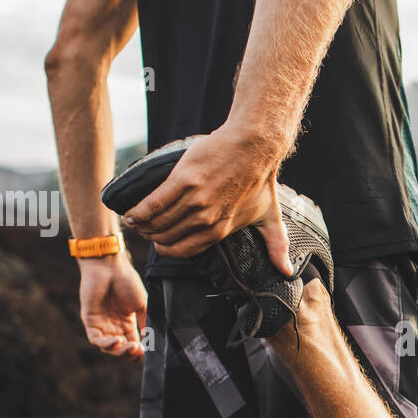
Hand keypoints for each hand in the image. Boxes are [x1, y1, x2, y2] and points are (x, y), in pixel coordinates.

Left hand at [78, 254, 147, 359]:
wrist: (109, 267)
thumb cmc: (126, 281)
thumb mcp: (142, 304)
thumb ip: (145, 322)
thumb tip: (149, 339)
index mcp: (126, 322)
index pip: (132, 343)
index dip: (139, 352)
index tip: (147, 353)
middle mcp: (113, 326)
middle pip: (120, 349)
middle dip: (130, 353)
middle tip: (139, 351)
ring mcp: (101, 324)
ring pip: (108, 348)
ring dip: (120, 351)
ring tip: (131, 347)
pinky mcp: (90, 321)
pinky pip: (96, 339)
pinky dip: (106, 344)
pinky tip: (117, 341)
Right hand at [120, 128, 292, 274]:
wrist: (254, 146)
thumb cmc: (261, 180)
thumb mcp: (270, 217)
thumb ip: (277, 245)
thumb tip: (287, 271)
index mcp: (221, 229)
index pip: (185, 250)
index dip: (169, 250)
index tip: (160, 245)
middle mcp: (206, 219)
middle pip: (168, 237)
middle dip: (152, 237)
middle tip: (144, 231)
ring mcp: (194, 200)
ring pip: (158, 221)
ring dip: (142, 225)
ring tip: (134, 222)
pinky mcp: (183, 180)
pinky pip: (154, 202)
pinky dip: (139, 210)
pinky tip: (130, 213)